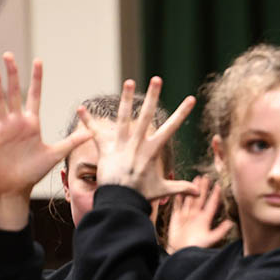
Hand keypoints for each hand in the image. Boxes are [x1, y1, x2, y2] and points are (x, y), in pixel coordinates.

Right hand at [0, 54, 92, 198]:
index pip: (34, 95)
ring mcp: (2, 126)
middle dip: (11, 73)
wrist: (14, 187)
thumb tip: (91, 132)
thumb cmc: (32, 172)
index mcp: (30, 123)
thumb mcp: (55, 154)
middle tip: (8, 54)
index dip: (35, 79)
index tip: (38, 61)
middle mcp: (15, 121)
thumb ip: (72, 141)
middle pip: (13, 92)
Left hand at [78, 77, 196, 200]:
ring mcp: (120, 144)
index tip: (191, 99)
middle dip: (153, 96)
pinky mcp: (104, 148)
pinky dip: (86, 121)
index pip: (172, 128)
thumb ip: (181, 188)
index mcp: (153, 150)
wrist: (120, 200)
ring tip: (129, 81)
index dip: (182, 113)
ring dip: (125, 98)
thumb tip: (199, 192)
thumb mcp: (163, 190)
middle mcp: (137, 142)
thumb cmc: (142, 195)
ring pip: (122, 116)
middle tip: (157, 79)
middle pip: (146, 115)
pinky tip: (80, 108)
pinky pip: (94, 132)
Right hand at [166, 176, 232, 252]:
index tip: (218, 185)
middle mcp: (196, 215)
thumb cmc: (196, 247)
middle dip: (203, 187)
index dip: (215, 195)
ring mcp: (186, 215)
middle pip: (200, 198)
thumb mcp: (210, 239)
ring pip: (189, 199)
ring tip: (194, 179)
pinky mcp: (176, 217)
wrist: (181, 253)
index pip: (211, 204)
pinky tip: (179, 189)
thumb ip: (220, 231)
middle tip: (205, 176)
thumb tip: (231, 223)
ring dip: (191, 189)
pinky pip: (177, 205)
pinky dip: (178, 198)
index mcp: (205, 219)